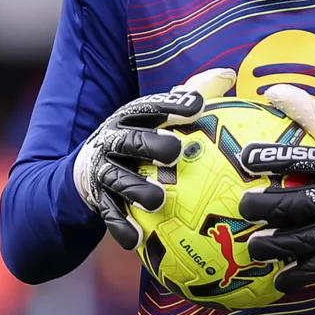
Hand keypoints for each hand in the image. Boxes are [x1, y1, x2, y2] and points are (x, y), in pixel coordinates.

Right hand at [74, 69, 236, 248]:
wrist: (86, 171)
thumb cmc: (139, 139)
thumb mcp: (157, 116)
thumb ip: (192, 95)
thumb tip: (228, 74)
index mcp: (131, 117)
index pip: (151, 106)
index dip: (173, 105)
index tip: (197, 106)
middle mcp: (113, 139)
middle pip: (131, 140)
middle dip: (151, 144)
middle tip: (175, 151)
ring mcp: (104, 170)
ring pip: (118, 178)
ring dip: (136, 188)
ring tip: (157, 200)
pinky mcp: (97, 199)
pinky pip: (110, 215)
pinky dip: (122, 227)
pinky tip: (137, 240)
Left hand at [237, 85, 314, 291]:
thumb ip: (304, 107)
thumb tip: (269, 90)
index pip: (303, 159)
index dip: (274, 158)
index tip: (246, 157)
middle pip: (304, 203)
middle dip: (271, 207)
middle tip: (243, 206)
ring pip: (309, 238)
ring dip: (280, 245)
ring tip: (254, 247)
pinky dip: (299, 276)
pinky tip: (277, 282)